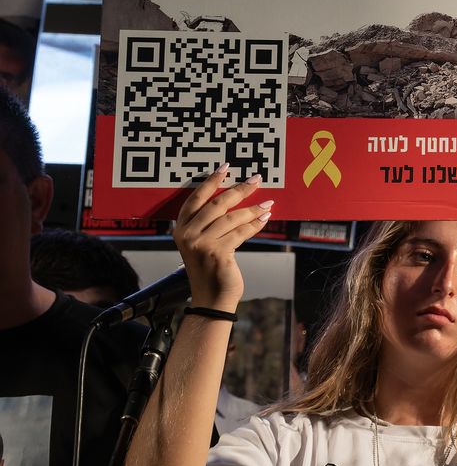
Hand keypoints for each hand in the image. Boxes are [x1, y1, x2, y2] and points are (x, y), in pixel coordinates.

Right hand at [172, 163, 271, 308]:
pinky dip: (255, 224)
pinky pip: (241, 232)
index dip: (211, 181)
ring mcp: (201, 244)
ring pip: (232, 218)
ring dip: (253, 208)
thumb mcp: (202, 243)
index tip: (226, 167)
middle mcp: (188, 234)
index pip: (195, 198)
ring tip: (268, 203)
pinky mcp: (217, 253)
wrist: (211, 298)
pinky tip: (265, 218)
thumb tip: (235, 200)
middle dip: (239, 190)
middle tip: (256, 180)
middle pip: (217, 204)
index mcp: (180, 228)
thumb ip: (210, 224)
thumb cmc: (209, 270)